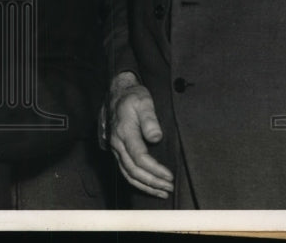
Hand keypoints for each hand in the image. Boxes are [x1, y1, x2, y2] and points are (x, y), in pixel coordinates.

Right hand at [102, 71, 173, 198]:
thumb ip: (150, 119)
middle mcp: (117, 142)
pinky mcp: (117, 150)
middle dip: (152, 182)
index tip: (170, 175)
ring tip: (162, 192)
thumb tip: (156, 137)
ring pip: (127, 174)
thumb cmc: (133, 96)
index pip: (139, 157)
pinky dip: (137, 182)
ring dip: (145, 186)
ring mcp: (115, 148)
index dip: (155, 169)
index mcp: (124, 131)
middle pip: (133, 170)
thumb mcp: (144, 102)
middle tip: (170, 187)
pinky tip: (148, 186)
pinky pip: (125, 171)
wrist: (118, 92)